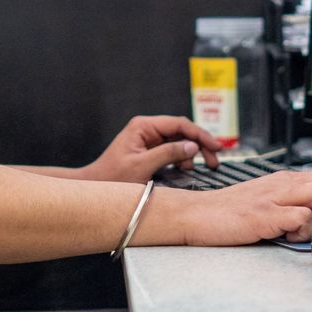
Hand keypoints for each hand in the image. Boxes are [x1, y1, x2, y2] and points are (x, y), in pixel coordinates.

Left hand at [88, 114, 220, 181]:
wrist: (95, 187)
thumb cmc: (112, 177)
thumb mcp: (142, 166)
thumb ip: (168, 154)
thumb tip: (192, 146)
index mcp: (143, 126)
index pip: (179, 124)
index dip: (200, 135)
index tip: (215, 147)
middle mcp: (147, 129)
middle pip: (181, 131)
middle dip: (200, 144)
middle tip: (214, 160)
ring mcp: (148, 140)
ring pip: (179, 141)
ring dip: (192, 153)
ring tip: (204, 166)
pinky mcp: (149, 151)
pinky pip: (171, 150)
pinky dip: (182, 159)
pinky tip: (187, 168)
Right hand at [148, 171, 311, 246]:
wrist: (194, 215)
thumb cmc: (227, 214)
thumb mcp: (266, 205)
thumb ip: (292, 208)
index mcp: (285, 181)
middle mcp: (283, 184)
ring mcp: (274, 197)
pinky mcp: (264, 215)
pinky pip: (299, 218)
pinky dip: (303, 231)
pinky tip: (289, 237)